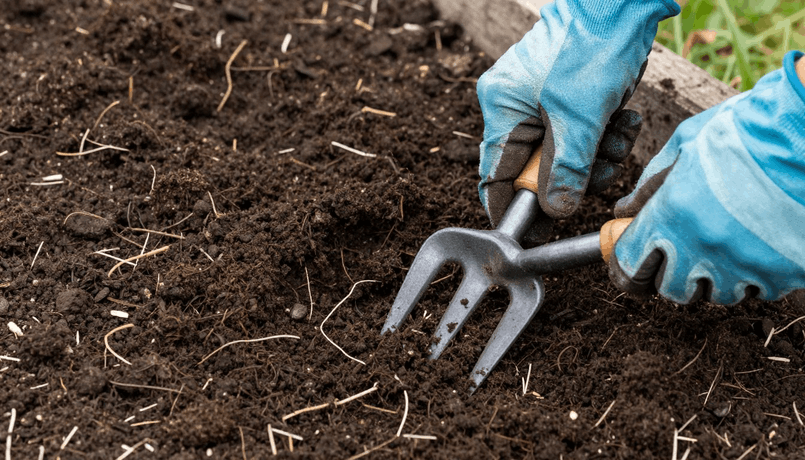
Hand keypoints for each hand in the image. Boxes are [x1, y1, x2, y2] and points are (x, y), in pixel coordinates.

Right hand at [477, 0, 678, 241]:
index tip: (537, 234)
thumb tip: (556, 211)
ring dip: (596, 156)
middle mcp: (516, 108)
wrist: (623, 2)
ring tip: (619, 136)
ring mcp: (542, 104)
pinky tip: (625, 121)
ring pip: (564, 157)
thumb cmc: (593, 44)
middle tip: (601, 171)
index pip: (495, 175)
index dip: (514, 208)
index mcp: (502, 109)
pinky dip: (604, 137)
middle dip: (574, 175)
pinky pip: (581, 137)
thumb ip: (566, 169)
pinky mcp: (569, 101)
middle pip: (536, 170)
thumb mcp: (582, 116)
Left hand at [610, 51, 804, 303]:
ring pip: (715, 293)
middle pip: (670, 289)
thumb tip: (624, 210)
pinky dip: (751, 274)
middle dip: (668, 273)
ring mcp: (745, 265)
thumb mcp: (685, 144)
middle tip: (676, 251)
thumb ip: (649, 184)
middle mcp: (703, 249)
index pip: (630, 266)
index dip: (624, 268)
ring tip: (721, 241)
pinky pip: (758, 289)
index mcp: (671, 217)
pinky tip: (755, 243)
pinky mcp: (784, 273)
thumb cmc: (745, 128)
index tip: (626, 263)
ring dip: (711, 275)